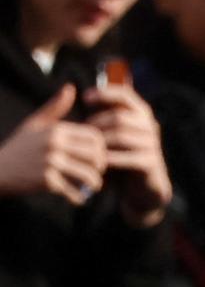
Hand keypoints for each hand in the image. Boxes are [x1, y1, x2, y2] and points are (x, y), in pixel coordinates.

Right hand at [0, 85, 105, 204]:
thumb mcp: (35, 123)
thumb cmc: (19, 146)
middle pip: (95, 155)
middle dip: (101, 166)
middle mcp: (55, 144)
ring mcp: (51, 163)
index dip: (102, 147)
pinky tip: (80, 198)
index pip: (95, 136)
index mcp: (56, 130)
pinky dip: (79, 196)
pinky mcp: (46, 181)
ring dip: (94, 182)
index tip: (100, 155)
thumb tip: (71, 88)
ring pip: (87, 173)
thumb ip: (55, 107)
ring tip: (94, 185)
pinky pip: (73, 190)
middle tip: (100, 172)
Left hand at [84, 85, 170, 227]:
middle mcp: (150, 126)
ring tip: (86, 149)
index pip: (126, 94)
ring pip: (122, 136)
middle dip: (97, 124)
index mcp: (141, 114)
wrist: (141, 188)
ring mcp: (152, 144)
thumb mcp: (113, 135)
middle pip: (119, 117)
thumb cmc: (120, 158)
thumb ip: (104, 117)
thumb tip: (83, 95)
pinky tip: (97, 163)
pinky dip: (110, 160)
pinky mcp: (150, 162)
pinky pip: (127, 157)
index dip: (105, 93)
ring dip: (101, 143)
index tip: (85, 97)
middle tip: (81, 132)